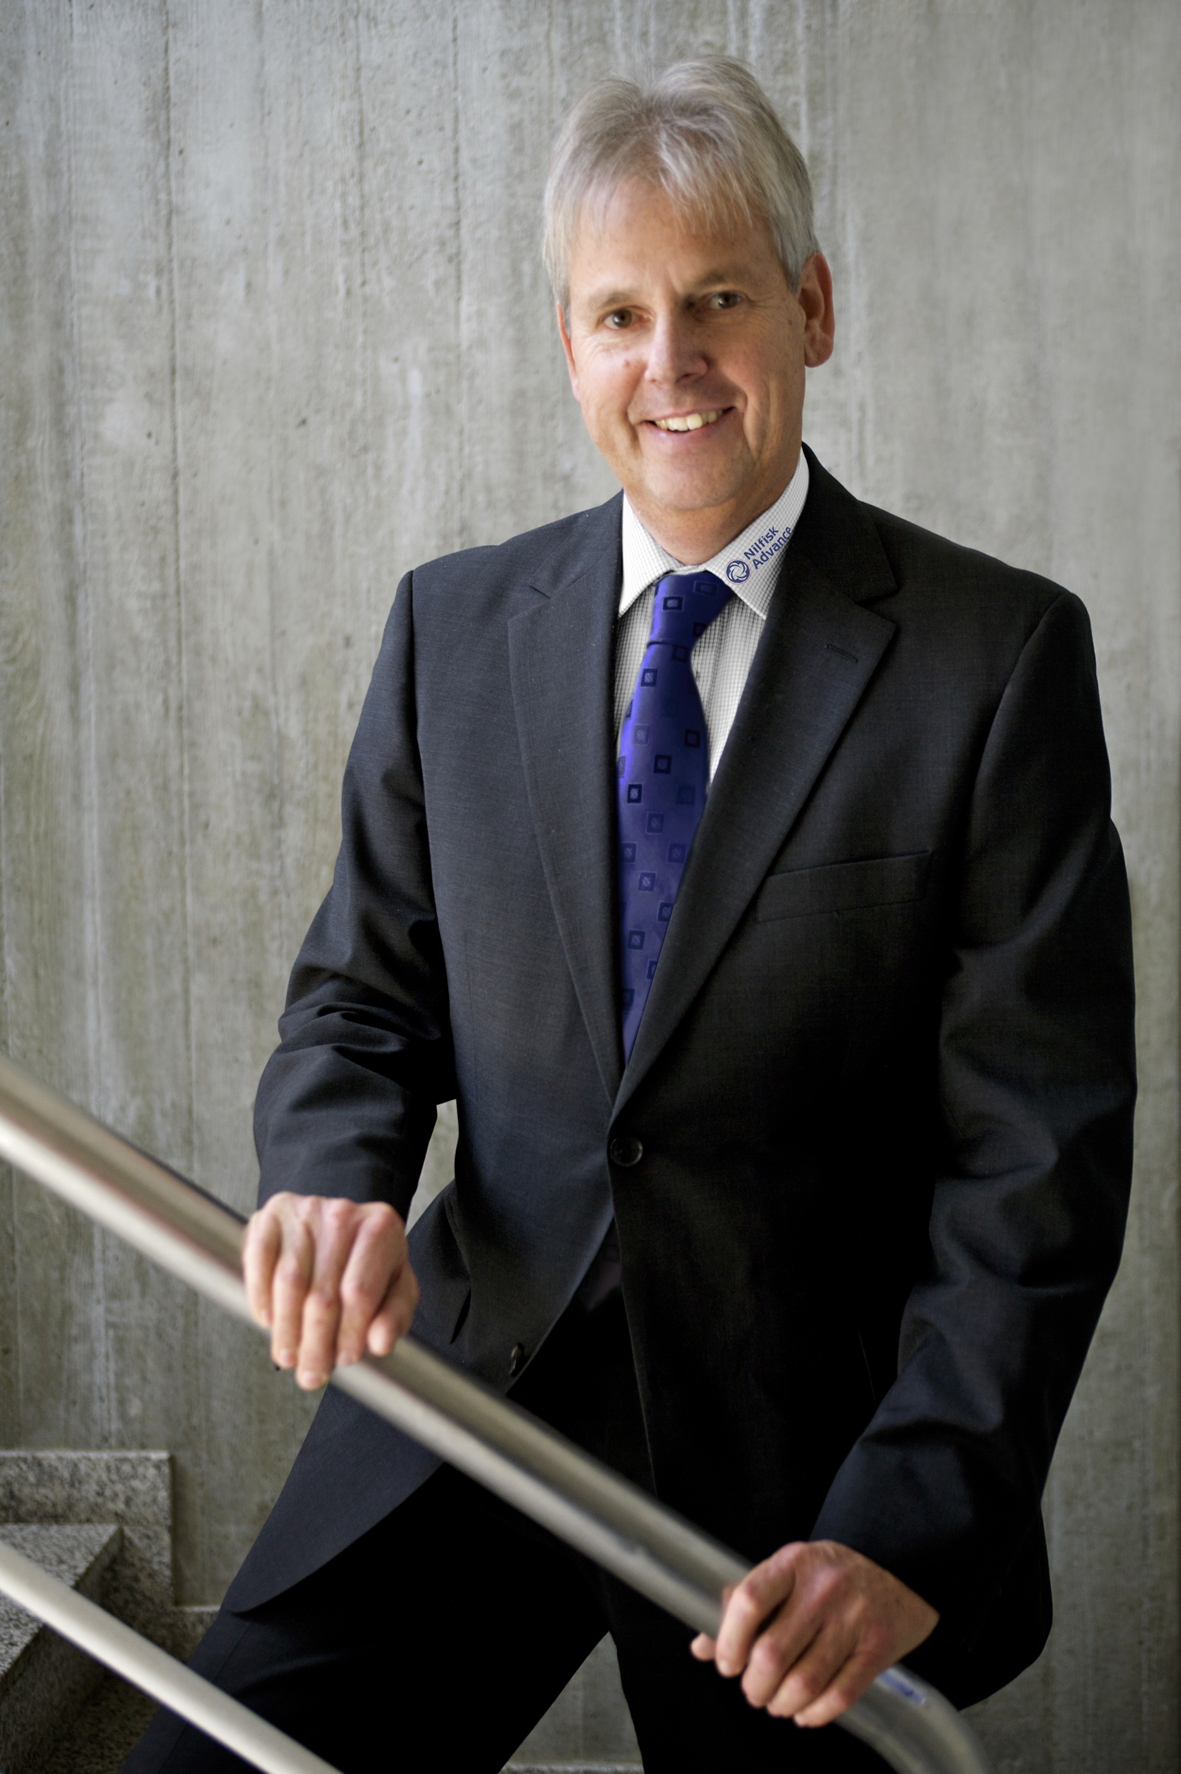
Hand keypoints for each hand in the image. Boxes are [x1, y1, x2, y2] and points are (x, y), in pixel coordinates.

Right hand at [243, 1193, 418, 1389]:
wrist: (341, 1222)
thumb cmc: (369, 1261)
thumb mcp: (396, 1287)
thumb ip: (394, 1316)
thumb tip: (380, 1343)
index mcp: (381, 1229)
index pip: (359, 1292)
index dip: (349, 1334)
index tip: (345, 1360)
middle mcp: (343, 1214)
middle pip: (323, 1293)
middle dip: (315, 1344)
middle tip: (310, 1374)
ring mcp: (305, 1210)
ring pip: (289, 1281)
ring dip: (286, 1328)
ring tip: (288, 1356)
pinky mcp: (272, 1214)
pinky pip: (259, 1259)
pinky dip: (259, 1295)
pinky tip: (268, 1321)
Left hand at [690, 1540, 937, 1726]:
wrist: (898, 1569)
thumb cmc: (829, 1576)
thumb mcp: (786, 1573)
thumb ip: (743, 1605)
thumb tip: (702, 1647)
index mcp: (792, 1563)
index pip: (748, 1601)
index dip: (729, 1640)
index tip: (727, 1664)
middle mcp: (822, 1588)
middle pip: (772, 1653)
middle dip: (755, 1686)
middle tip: (754, 1691)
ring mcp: (852, 1618)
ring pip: (804, 1682)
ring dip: (782, 1704)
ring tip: (777, 1703)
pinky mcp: (877, 1647)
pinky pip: (839, 1696)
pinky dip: (816, 1715)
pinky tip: (805, 1713)